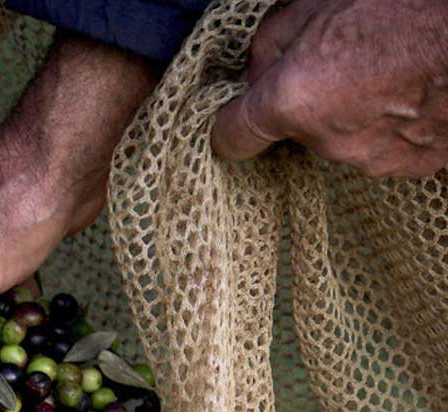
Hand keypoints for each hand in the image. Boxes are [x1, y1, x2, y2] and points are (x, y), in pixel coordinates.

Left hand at [211, 0, 447, 176]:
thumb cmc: (405, 6)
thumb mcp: (316, 2)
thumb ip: (271, 42)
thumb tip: (258, 71)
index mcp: (294, 100)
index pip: (233, 136)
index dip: (227, 127)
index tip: (230, 121)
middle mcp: (329, 142)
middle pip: (294, 129)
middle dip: (305, 99)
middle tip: (338, 59)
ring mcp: (374, 158)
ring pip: (341, 137)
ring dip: (350, 112)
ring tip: (384, 71)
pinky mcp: (414, 166)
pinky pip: (384, 147)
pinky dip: (389, 125)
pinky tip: (409, 91)